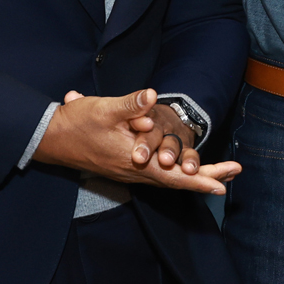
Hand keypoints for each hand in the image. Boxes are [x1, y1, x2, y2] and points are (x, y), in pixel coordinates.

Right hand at [35, 88, 239, 194]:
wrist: (50, 137)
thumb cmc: (77, 123)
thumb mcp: (104, 108)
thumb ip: (130, 104)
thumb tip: (153, 97)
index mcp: (133, 160)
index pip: (173, 175)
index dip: (199, 180)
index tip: (222, 186)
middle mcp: (134, 171)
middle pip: (176, 180)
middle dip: (206, 178)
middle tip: (233, 174)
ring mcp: (130, 171)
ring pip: (168, 178)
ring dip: (194, 176)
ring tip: (220, 173)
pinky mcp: (125, 166)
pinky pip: (157, 174)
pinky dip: (176, 172)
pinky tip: (185, 168)